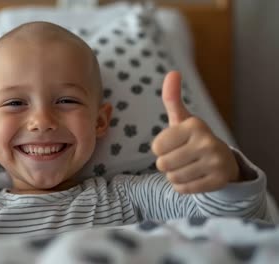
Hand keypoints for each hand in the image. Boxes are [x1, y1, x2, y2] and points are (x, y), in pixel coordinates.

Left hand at [151, 71, 238, 193]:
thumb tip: (172, 72)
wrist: (222, 161)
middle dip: (166, 164)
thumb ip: (172, 98)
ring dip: (174, 176)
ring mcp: (215, 162)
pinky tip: (194, 177)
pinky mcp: (218, 181)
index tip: (174, 145)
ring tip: (188, 167)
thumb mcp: (182, 119)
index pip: (156, 147)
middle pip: (162, 164)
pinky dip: (184, 187)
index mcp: (194, 125)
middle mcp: (207, 142)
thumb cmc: (193, 138)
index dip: (161, 149)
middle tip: (181, 158)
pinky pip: (183, 189)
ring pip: (172, 178)